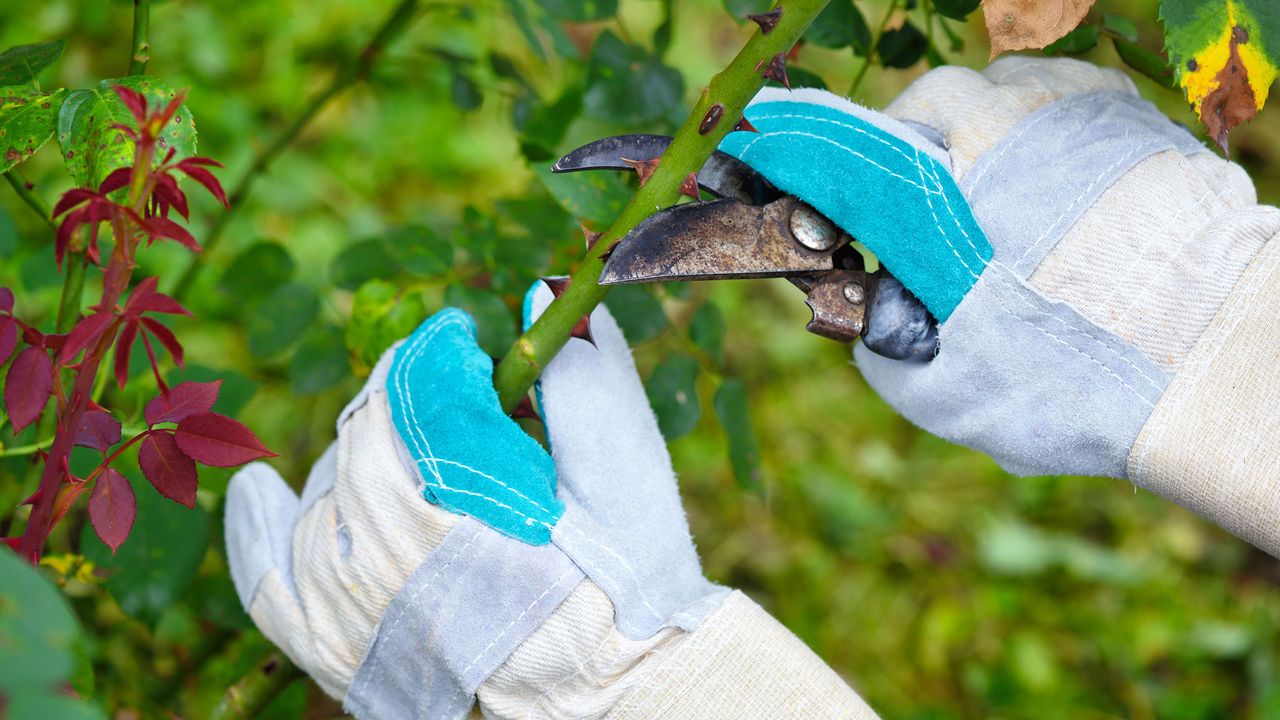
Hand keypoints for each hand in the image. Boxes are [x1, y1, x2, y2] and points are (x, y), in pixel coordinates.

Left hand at [224, 284, 725, 718]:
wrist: (612, 682)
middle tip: (446, 390)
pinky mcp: (344, 649)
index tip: (462, 341)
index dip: (437, 358)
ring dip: (355, 455)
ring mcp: (358, 611)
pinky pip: (271, 584)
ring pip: (321, 498)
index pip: (412, 399)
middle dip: (401, 401)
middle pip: (361, 442)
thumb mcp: (626, 468)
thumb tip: (535, 292)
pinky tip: (258, 489)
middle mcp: (392, 561)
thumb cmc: (629, 574)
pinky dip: (260, 533)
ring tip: (403, 443)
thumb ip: (581, 377)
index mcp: (466, 508)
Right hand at [721, 56, 1275, 481]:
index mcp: (937, 198)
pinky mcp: (1128, 116)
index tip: (759, 140)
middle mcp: (996, 133)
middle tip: (925, 212)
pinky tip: (1056, 192)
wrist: (1212, 367)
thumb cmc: (1073, 386)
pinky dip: (1044, 133)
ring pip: (997, 96)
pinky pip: (1062, 100)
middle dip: (908, 150)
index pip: (837, 145)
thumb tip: (867, 310)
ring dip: (981, 138)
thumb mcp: (939, 391)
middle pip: (924, 108)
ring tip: (999, 207)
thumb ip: (878, 343)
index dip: (790, 142)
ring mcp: (1069, 114)